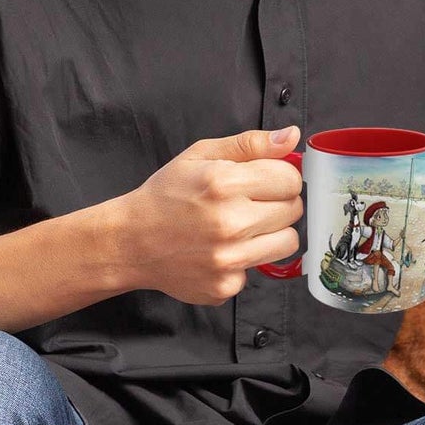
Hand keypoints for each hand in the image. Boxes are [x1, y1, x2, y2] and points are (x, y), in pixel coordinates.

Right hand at [108, 126, 303, 303]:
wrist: (130, 241)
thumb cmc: (165, 196)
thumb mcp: (201, 155)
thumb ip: (251, 144)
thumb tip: (291, 138)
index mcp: (223, 184)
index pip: (290, 179)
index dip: (280, 177)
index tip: (265, 181)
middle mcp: (229, 223)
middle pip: (293, 210)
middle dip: (277, 203)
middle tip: (248, 203)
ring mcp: (228, 259)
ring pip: (288, 243)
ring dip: (271, 233)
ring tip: (241, 226)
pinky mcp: (225, 286)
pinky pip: (259, 269)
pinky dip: (246, 260)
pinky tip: (222, 250)